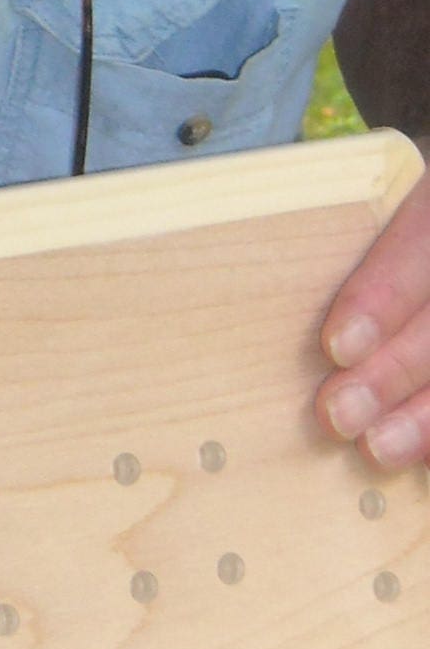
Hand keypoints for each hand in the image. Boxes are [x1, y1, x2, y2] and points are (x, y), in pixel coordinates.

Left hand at [316, 147, 429, 468]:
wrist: (421, 222)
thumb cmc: (365, 209)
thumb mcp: (348, 193)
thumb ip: (321, 228)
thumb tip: (238, 264)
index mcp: (429, 197)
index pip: (417, 243)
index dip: (381, 296)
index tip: (336, 345)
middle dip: (393, 371)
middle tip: (337, 414)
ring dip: (426, 415)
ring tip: (377, 448)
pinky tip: (415, 454)